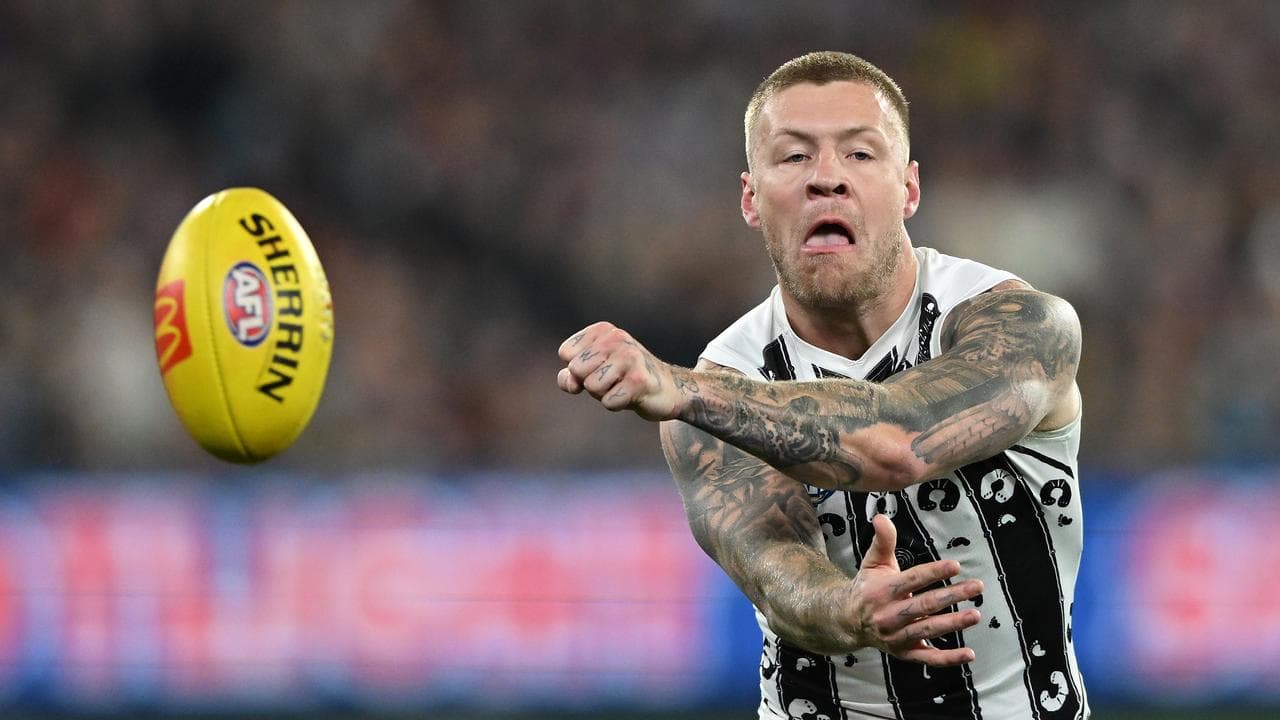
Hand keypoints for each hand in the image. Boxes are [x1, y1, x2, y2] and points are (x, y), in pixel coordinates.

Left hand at [557, 322, 682, 421]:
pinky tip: (632, 395)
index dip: (577, 369)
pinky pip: (608, 402)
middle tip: (612, 380)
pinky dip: (617, 405)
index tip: (599, 367)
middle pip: (576, 369)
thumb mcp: (593, 372)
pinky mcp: (640, 380)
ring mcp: (630, 357)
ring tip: (622, 386)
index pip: (566, 352)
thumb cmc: (623, 378)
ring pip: (591, 386)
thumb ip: (570, 376)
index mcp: (603, 330)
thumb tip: (571, 383)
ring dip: (604, 394)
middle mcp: (617, 338)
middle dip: (590, 382)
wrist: (667, 389)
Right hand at [846, 514, 982, 664]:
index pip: (911, 580)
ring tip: (975, 614)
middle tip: (976, 587)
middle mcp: (888, 615)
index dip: (934, 572)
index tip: (955, 566)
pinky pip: (928, 658)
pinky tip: (969, 653)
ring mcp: (896, 637)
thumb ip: (882, 541)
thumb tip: (881, 517)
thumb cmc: (867, 588)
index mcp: (881, 591)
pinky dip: (949, 659)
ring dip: (953, 624)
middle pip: (923, 606)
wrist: (847, 622)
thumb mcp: (872, 562)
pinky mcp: (904, 653)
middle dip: (951, 596)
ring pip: (927, 630)